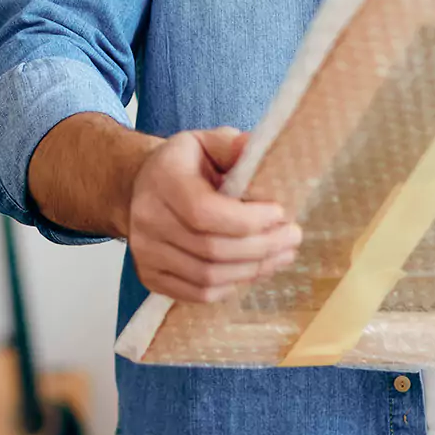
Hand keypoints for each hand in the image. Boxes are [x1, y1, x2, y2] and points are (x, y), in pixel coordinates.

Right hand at [126, 126, 301, 303]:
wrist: (141, 185)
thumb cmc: (185, 162)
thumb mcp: (208, 141)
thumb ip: (232, 145)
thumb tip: (254, 149)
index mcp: (164, 180)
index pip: (204, 211)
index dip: (248, 219)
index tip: (281, 212)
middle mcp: (148, 219)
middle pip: (210, 248)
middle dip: (261, 246)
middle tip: (293, 236)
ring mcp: (145, 253)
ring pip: (207, 276)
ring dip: (252, 269)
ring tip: (283, 255)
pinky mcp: (150, 276)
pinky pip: (196, 293)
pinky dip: (231, 286)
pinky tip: (255, 270)